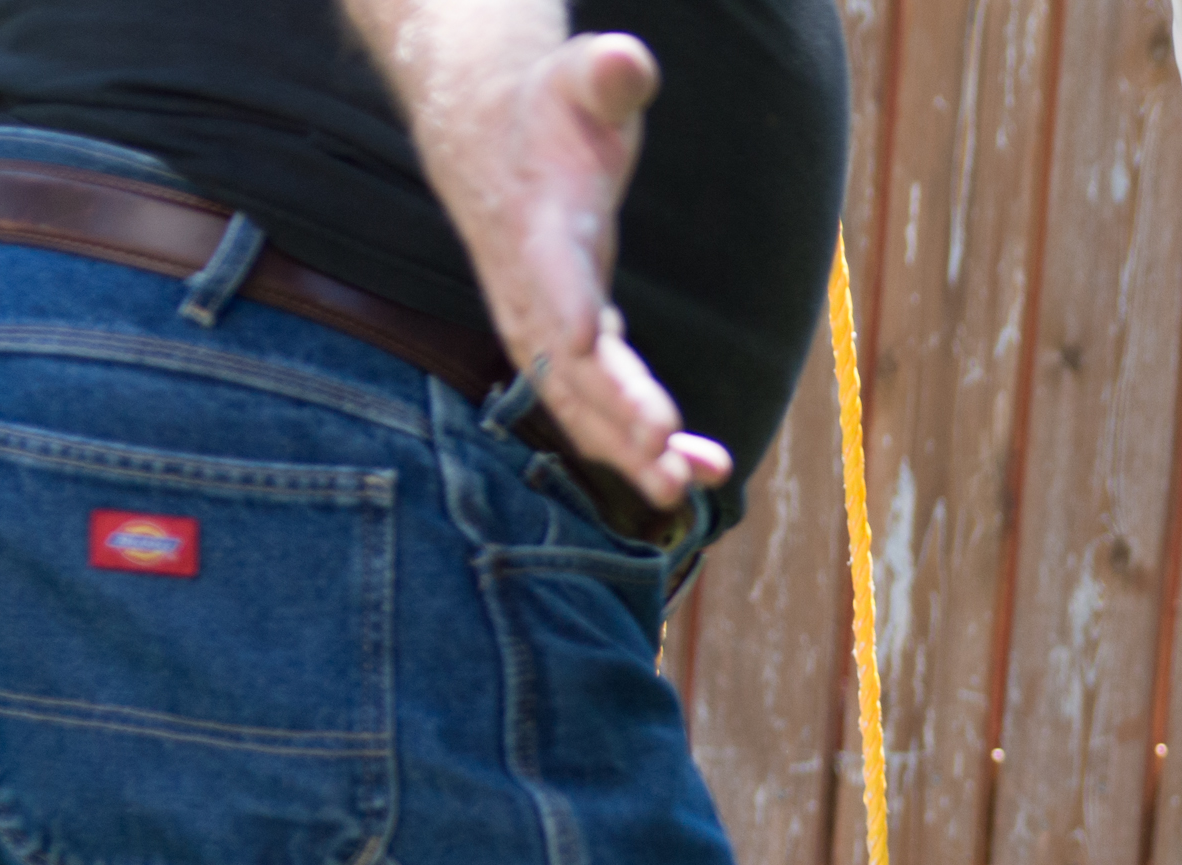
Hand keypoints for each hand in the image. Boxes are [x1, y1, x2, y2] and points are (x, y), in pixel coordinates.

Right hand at [375, 15, 731, 505]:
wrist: (486, 128)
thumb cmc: (550, 106)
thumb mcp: (582, 79)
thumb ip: (607, 75)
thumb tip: (626, 58)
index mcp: (538, 224)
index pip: (552, 280)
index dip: (576, 322)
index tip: (604, 361)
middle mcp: (532, 286)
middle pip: (568, 364)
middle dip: (616, 418)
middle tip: (669, 467)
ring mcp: (543, 318)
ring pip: (579, 398)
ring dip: (632, 449)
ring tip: (690, 489)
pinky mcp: (564, 336)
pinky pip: (595, 400)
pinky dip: (639, 438)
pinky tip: (695, 470)